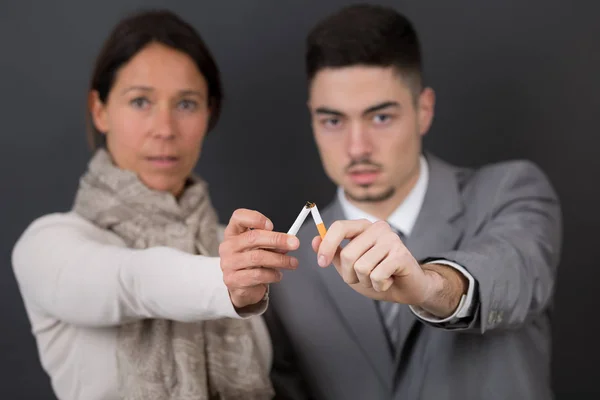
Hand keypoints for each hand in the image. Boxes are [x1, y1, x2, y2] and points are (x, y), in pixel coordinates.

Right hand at [220, 209, 299, 308]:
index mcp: (233, 233)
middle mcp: (228, 246)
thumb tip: (287, 242)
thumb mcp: (259, 248)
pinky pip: (258, 275)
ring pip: (258, 257)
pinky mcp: (233, 280)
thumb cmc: (251, 263)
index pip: (239, 217)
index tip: (271, 225)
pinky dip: (272, 274)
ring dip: (280, 260)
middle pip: (253, 237)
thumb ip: (271, 242)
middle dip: (277, 239)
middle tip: (294, 243)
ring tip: (291, 263)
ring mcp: (228, 264)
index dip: (255, 218)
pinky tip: (278, 275)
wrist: (241, 287)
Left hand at [313, 219, 435, 305]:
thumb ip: (334, 253)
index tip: (321, 263)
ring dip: (366, 281)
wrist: (407, 289)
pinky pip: (377, 276)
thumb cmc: (378, 275)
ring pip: (361, 267)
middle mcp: (378, 228)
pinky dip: (379, 285)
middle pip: (348, 254)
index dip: (327, 246)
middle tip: (363, 278)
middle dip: (350, 274)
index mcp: (364, 227)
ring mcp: (391, 240)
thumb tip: (315, 240)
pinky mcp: (401, 255)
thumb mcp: (350, 266)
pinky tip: (389, 280)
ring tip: (378, 278)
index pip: (339, 227)